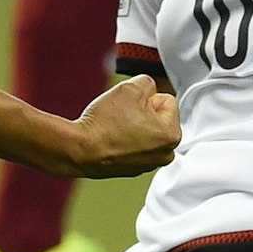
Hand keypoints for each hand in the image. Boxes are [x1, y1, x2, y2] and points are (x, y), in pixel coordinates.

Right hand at [64, 74, 180, 177]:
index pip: (167, 100)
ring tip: (116, 127)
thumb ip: (147, 83)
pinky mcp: (133, 169)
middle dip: (143, 112)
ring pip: (146, 131)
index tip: (130, 105)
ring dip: (135, 126)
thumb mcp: (129, 88)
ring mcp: (148, 164)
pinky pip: (135, 145)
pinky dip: (126, 140)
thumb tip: (149, 88)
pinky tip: (112, 138)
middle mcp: (164, 154)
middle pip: (159, 118)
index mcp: (171, 135)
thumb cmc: (104, 125)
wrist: (81, 150)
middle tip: (123, 114)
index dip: (146, 97)